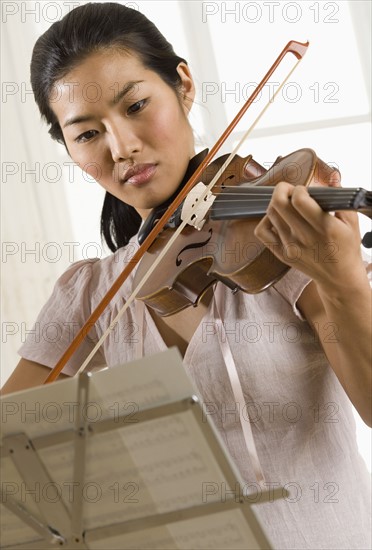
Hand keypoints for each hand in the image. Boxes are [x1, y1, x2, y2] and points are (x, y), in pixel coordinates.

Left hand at [254, 178, 364, 294]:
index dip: (299, 189)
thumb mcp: (351, 222)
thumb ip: (340, 197)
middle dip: (283, 189)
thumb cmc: (347, 248)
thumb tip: (333, 175)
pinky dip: (266, 220)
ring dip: (276, 202)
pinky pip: (262, 232)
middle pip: (279, 203)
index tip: (305, 190)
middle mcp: (305, 238)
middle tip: (291, 190)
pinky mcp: (281, 254)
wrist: (339, 278)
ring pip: (270, 214)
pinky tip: (277, 218)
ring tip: (287, 204)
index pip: (299, 200)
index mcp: (325, 228)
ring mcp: (290, 247)